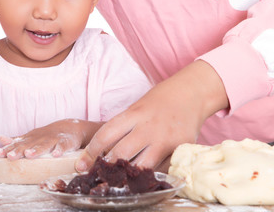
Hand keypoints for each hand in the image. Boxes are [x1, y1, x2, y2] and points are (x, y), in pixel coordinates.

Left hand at [0, 119, 101, 159]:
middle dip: (19, 150)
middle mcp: (40, 138)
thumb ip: (17, 140)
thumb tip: (1, 138)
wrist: (71, 128)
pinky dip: (60, 150)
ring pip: (44, 145)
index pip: (18, 144)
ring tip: (29, 155)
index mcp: (31, 138)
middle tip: (10, 156)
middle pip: (28, 145)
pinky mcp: (66, 142)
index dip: (8, 149)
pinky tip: (56, 155)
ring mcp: (53, 139)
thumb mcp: (32, 137)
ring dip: (36, 150)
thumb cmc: (47, 136)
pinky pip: (63, 146)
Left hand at [76, 60, 228, 171]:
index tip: (82, 164)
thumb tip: (103, 150)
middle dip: (107, 168)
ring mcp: (165, 139)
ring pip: (142, 166)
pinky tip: (144, 178)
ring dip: (128, 176)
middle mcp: (148, 127)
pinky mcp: (181, 148)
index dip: (91, 152)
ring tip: (119, 181)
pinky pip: (163, 168)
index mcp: (133, 114)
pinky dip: (152, 175)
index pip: (106, 134)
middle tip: (98, 176)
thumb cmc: (159, 100)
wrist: (191, 92)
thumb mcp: (137, 108)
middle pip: (121, 153)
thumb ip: (124, 127)